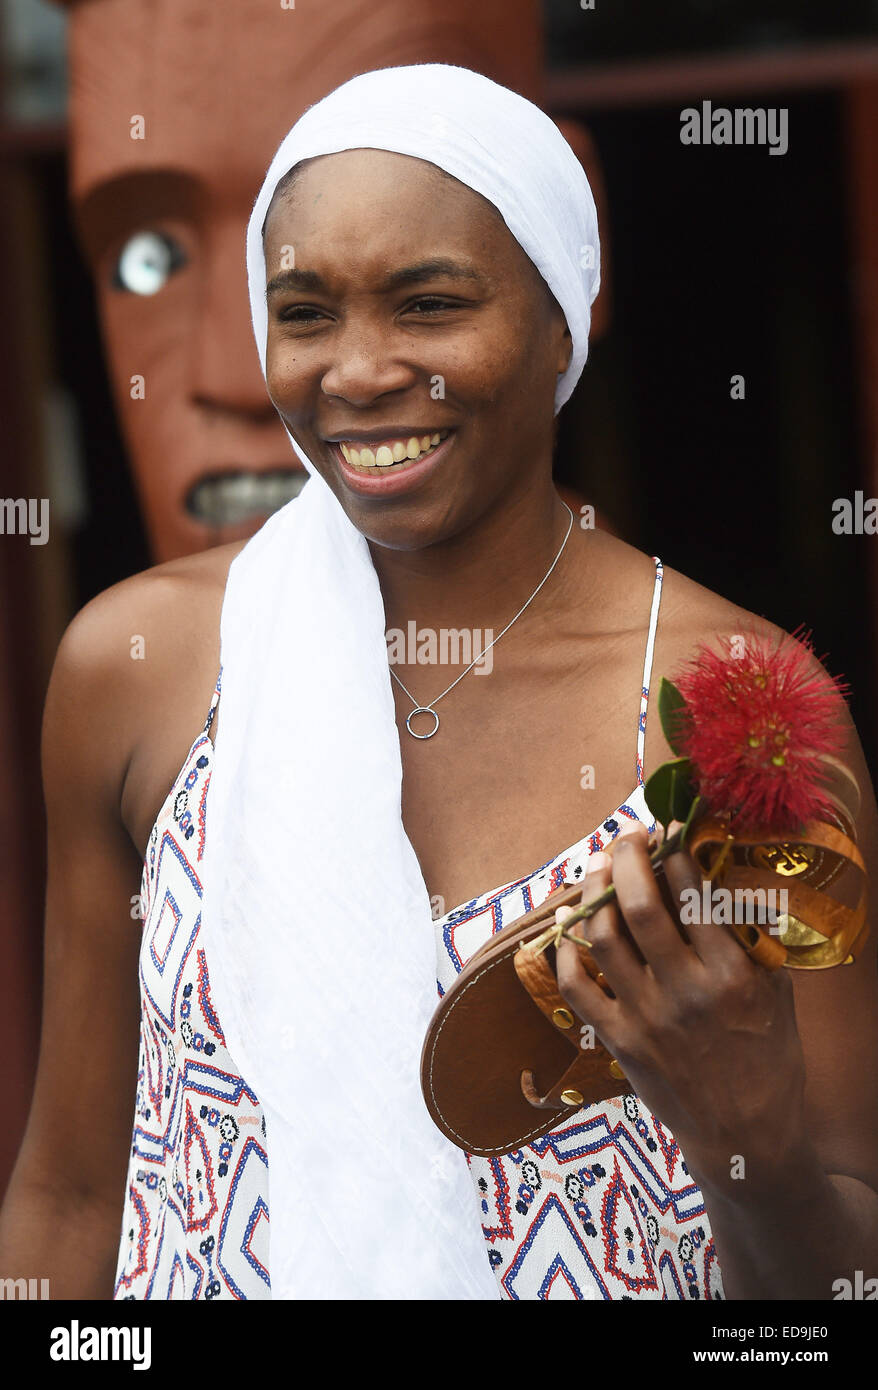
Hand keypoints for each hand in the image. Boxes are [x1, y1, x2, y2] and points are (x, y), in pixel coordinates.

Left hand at [555, 821, 809, 1198]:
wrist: (746, 1140)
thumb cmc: (768, 1062)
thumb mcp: (778, 997)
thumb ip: (752, 943)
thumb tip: (723, 883)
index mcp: (732, 976)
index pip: (694, 895)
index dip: (676, 852)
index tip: (669, 833)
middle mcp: (685, 992)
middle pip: (640, 905)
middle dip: (627, 857)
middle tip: (626, 837)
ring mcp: (646, 1018)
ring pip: (603, 937)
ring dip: (594, 892)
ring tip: (596, 867)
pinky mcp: (618, 1042)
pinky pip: (576, 987)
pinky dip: (565, 952)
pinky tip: (570, 926)